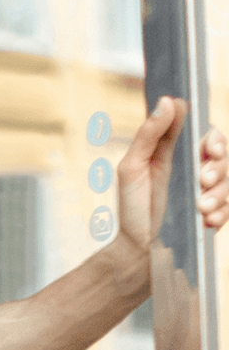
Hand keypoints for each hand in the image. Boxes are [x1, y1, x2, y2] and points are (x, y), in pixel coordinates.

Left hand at [116, 97, 228, 250]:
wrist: (134, 249)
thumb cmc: (131, 207)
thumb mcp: (132, 168)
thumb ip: (149, 135)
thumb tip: (168, 101)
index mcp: (178, 154)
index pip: (208, 137)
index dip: (215, 140)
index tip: (210, 150)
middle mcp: (195, 171)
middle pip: (223, 159)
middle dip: (219, 168)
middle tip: (203, 180)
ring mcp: (205, 193)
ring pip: (228, 184)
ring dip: (219, 194)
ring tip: (201, 206)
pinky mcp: (211, 215)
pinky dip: (221, 213)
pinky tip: (208, 220)